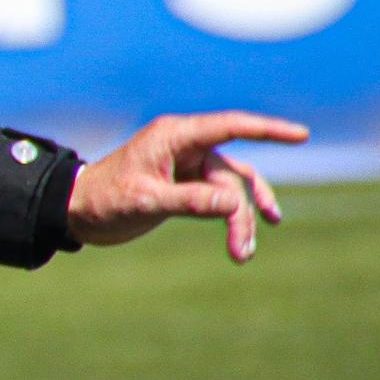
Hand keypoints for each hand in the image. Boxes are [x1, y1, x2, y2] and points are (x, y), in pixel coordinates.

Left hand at [68, 111, 305, 262]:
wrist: (78, 211)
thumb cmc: (105, 199)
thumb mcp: (146, 201)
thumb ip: (189, 200)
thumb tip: (234, 202)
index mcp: (173, 136)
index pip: (230, 126)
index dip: (267, 129)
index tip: (301, 134)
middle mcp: (185, 145)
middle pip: (232, 175)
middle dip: (242, 212)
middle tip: (241, 252)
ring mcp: (188, 163)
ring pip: (231, 188)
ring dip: (240, 219)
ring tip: (243, 254)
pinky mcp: (187, 183)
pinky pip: (222, 194)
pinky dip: (234, 214)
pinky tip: (251, 233)